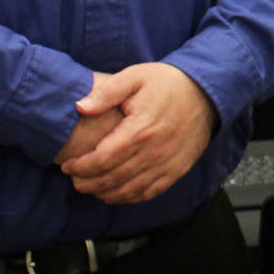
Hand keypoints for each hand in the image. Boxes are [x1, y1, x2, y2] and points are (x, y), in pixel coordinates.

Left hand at [60, 63, 217, 204]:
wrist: (207, 93)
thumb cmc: (167, 83)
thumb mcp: (135, 76)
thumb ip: (106, 92)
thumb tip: (80, 107)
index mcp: (140, 129)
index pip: (102, 159)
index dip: (80, 167)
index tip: (67, 166)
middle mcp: (153, 152)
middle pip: (112, 178)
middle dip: (87, 183)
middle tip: (74, 180)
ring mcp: (167, 164)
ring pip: (129, 190)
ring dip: (105, 193)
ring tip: (90, 187)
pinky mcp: (176, 171)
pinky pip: (149, 192)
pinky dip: (129, 197)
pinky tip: (115, 193)